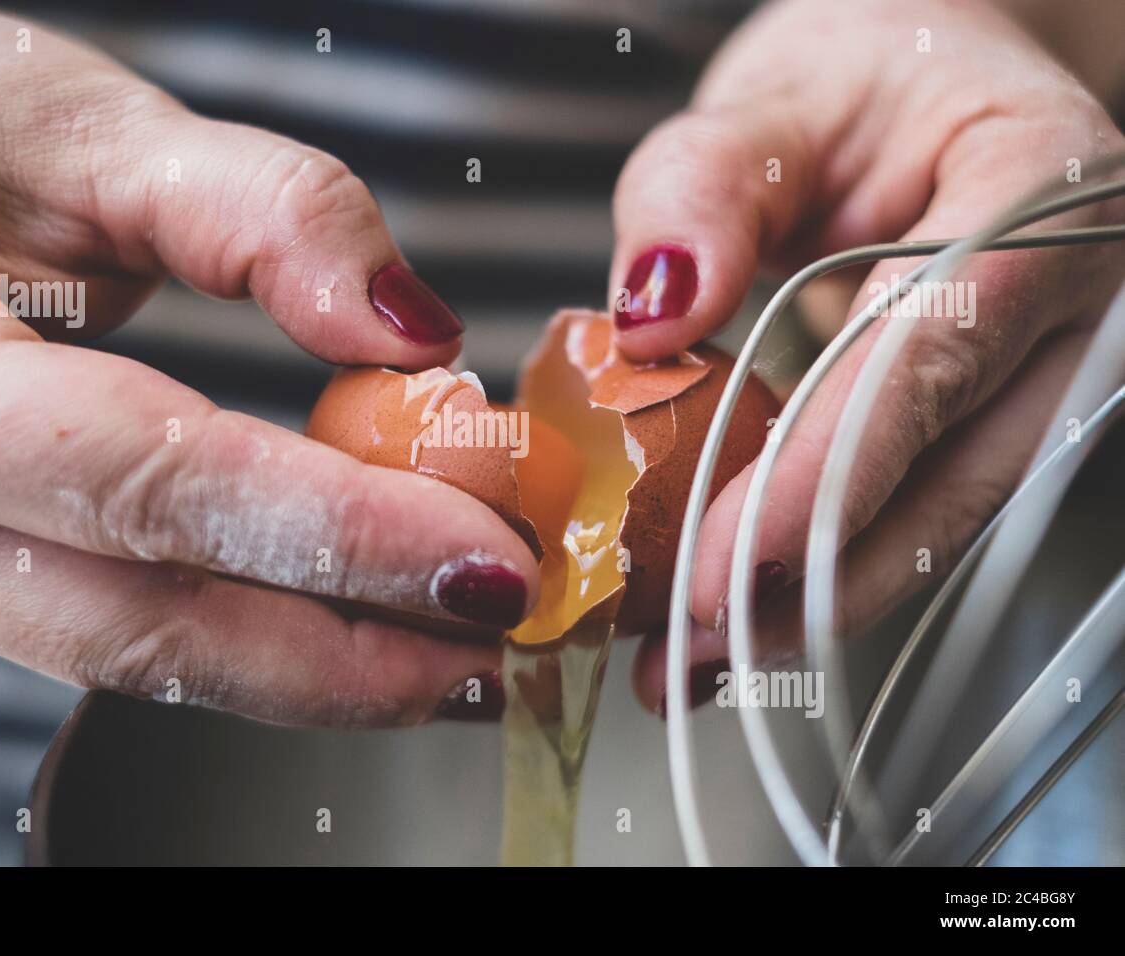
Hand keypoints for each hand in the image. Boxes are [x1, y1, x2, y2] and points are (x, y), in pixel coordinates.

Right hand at [0, 0, 538, 726]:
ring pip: (128, 656)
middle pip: (147, 630)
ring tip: (441, 661)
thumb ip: (262, 212)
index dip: (340, 535)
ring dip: (302, 672)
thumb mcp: (67, 118)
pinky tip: (328, 622)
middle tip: (491, 647)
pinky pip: (103, 624)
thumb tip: (413, 335)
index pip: (160, 485)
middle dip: (342, 661)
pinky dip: (235, 635)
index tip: (484, 562)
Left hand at [615, 0, 1124, 709]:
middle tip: (691, 646)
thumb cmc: (870, 75)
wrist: (924, 86)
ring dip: (810, 602)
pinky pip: (910, 509)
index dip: (829, 470)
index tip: (728, 553)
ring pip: (938, 521)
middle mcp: (1067, 304)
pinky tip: (737, 618)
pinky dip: (818, 568)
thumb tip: (654, 310)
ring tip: (694, 661)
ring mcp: (1037, 374)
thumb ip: (707, 185)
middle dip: (811, 577)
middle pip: (951, 475)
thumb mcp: (777, 93)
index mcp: (1042, 192)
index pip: (936, 352)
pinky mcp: (981, 419)